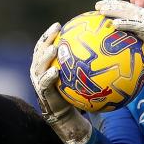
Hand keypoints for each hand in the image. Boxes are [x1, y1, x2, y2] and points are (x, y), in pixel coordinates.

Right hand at [30, 22, 91, 143]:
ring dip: (45, 57)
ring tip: (53, 48)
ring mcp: (39, 84)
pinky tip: (56, 72)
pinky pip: (44, 85)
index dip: (49, 35)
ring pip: (38, 66)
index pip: (46, 47)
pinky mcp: (43, 95)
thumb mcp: (82, 80)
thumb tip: (105, 53)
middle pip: (39, 52)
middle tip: (55, 30)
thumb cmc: (76, 98)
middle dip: (45, 40)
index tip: (59, 25)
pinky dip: (48, 77)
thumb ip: (87, 67)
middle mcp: (40, 73)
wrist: (67, 118)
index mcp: (47, 67)